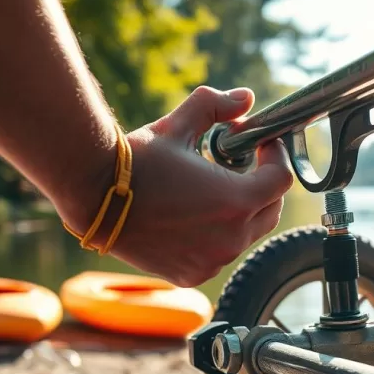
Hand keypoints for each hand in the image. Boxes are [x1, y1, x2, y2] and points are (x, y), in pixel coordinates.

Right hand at [61, 86, 293, 287]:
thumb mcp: (179, 125)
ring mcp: (212, 261)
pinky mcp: (193, 275)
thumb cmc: (137, 160)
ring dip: (241, 211)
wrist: (93, 198)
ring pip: (246, 234)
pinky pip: (220, 254)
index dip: (276, 157)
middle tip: (245, 163)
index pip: (280, 180)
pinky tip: (196, 215)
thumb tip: (245, 98)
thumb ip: (217, 106)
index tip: (263, 144)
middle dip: (264, 184)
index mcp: (236, 202)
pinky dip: (217, 235)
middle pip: (270, 210)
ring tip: (214, 187)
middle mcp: (230, 238)